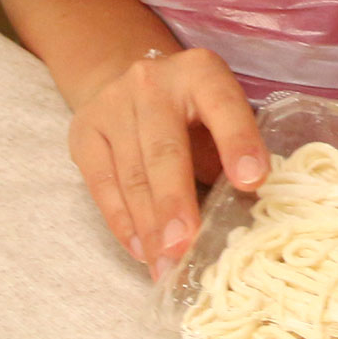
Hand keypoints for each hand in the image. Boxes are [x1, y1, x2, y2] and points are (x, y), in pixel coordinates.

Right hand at [66, 46, 267, 279]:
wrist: (122, 77)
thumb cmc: (189, 110)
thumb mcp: (218, 113)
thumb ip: (230, 151)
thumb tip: (248, 209)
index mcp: (201, 72)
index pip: (224, 107)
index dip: (238, 143)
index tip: (253, 183)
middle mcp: (153, 83)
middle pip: (165, 150)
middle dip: (175, 203)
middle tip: (185, 247)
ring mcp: (113, 105)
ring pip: (132, 175)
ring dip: (149, 228)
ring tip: (166, 266)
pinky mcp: (84, 131)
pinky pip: (102, 186)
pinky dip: (122, 223)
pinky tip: (141, 251)